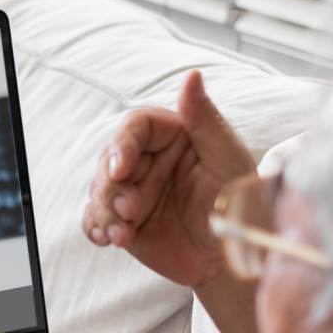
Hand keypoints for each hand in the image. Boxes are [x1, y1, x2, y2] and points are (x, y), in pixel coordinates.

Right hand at [82, 70, 254, 288]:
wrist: (231, 257)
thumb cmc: (237, 204)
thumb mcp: (226, 158)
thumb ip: (204, 118)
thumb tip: (192, 75)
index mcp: (172, 138)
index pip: (135, 128)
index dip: (122, 145)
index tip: (121, 169)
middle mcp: (148, 161)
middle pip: (109, 160)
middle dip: (112, 187)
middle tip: (130, 210)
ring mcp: (133, 191)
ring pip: (98, 190)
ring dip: (105, 211)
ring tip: (123, 233)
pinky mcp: (123, 220)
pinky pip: (94, 217)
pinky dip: (96, 227)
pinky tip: (108, 238)